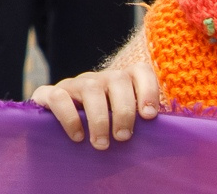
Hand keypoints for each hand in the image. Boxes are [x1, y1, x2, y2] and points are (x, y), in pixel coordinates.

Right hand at [32, 57, 160, 148]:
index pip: (140, 71)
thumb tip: (167, 133)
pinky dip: (69, 117)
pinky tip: (77, 136)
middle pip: (118, 80)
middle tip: (123, 138)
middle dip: (123, 111)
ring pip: (90, 88)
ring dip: (99, 118)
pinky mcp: (49, 93)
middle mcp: (100, 79)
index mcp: (121, 82)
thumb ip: (141, 122)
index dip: (147, 89)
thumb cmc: (103, 131)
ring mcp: (75, 84)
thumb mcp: (124, 124)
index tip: (149, 116)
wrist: (60, 130)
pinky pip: (58, 97)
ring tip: (102, 144)